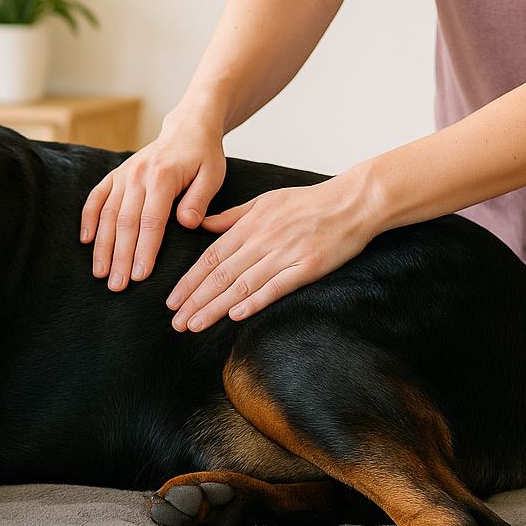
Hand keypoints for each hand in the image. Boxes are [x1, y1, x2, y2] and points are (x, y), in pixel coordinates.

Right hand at [81, 110, 227, 290]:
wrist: (187, 129)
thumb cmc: (203, 157)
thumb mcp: (213, 176)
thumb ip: (199, 200)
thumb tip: (187, 224)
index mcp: (163, 177)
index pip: (151, 221)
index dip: (144, 250)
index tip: (139, 275)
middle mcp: (138, 175)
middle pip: (125, 222)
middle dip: (119, 257)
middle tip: (116, 285)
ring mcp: (123, 175)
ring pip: (107, 214)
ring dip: (102, 246)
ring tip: (100, 273)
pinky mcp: (115, 175)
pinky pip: (96, 198)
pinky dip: (88, 219)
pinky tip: (86, 241)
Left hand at [167, 175, 375, 330]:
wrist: (352, 202)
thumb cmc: (308, 202)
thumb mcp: (264, 200)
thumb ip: (231, 216)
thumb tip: (201, 224)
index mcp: (250, 225)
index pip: (211, 257)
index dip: (189, 281)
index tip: (172, 300)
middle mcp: (262, 240)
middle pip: (220, 274)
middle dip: (195, 300)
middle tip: (176, 321)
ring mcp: (285, 254)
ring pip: (242, 284)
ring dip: (215, 307)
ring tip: (195, 325)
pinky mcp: (307, 267)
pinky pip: (276, 287)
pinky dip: (254, 301)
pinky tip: (235, 315)